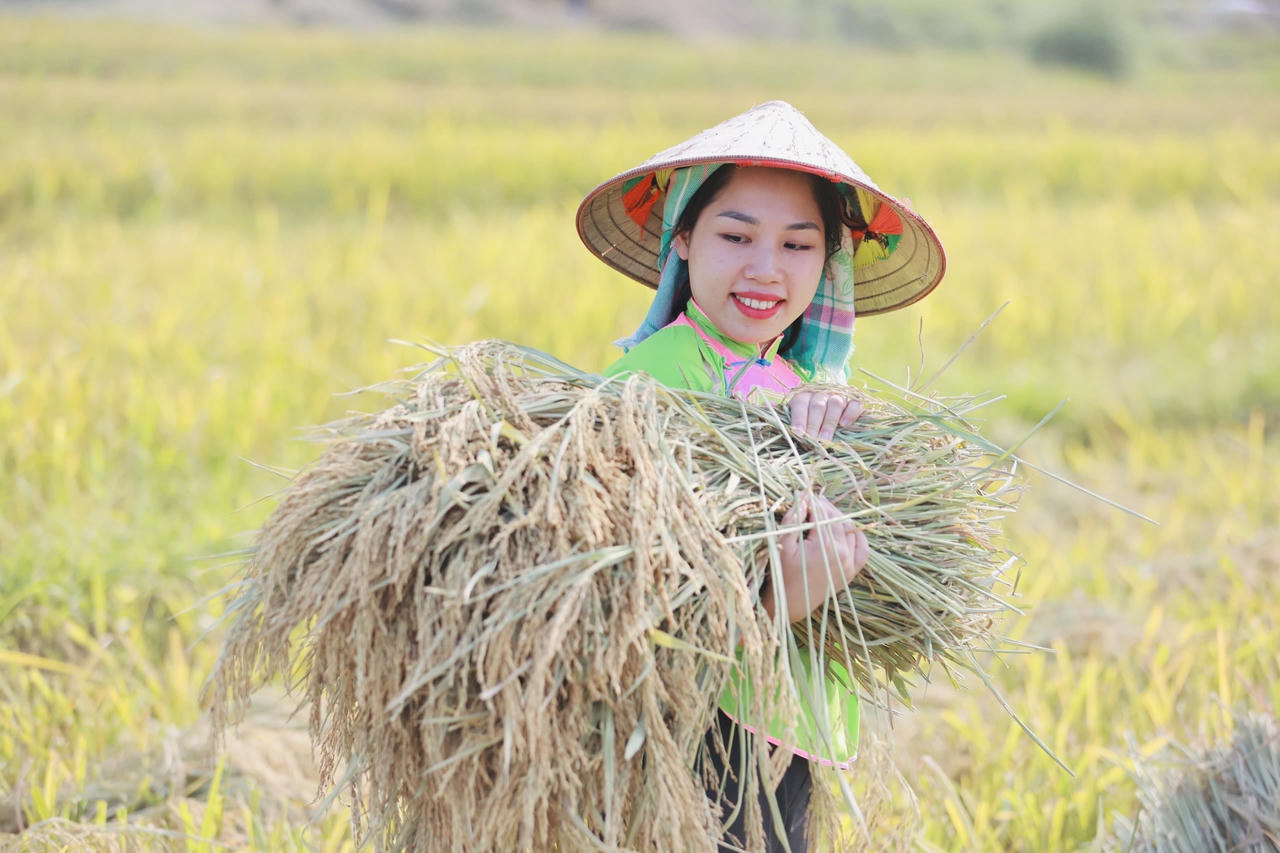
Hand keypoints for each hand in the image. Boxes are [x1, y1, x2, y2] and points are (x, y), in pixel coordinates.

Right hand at [762, 494, 868, 623]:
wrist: (789, 605)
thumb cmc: (782, 575)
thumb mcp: (783, 544)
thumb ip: (793, 519)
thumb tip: (803, 498)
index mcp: (826, 546)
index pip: (822, 512)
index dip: (810, 500)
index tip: (801, 495)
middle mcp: (843, 553)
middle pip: (836, 518)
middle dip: (823, 507)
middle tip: (809, 502)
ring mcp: (850, 563)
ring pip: (850, 529)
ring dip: (837, 518)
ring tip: (821, 514)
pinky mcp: (851, 572)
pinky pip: (862, 549)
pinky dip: (857, 536)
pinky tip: (847, 529)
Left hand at [788, 390, 862, 440]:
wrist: (831, 397)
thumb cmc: (808, 414)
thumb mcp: (793, 413)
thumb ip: (781, 413)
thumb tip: (764, 409)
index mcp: (803, 396)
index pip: (800, 404)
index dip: (799, 419)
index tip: (798, 434)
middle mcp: (820, 393)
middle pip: (817, 406)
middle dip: (814, 425)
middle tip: (813, 442)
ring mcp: (838, 395)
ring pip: (835, 403)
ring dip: (830, 422)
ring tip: (827, 439)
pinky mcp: (853, 400)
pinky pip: (854, 403)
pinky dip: (850, 413)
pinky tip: (845, 424)